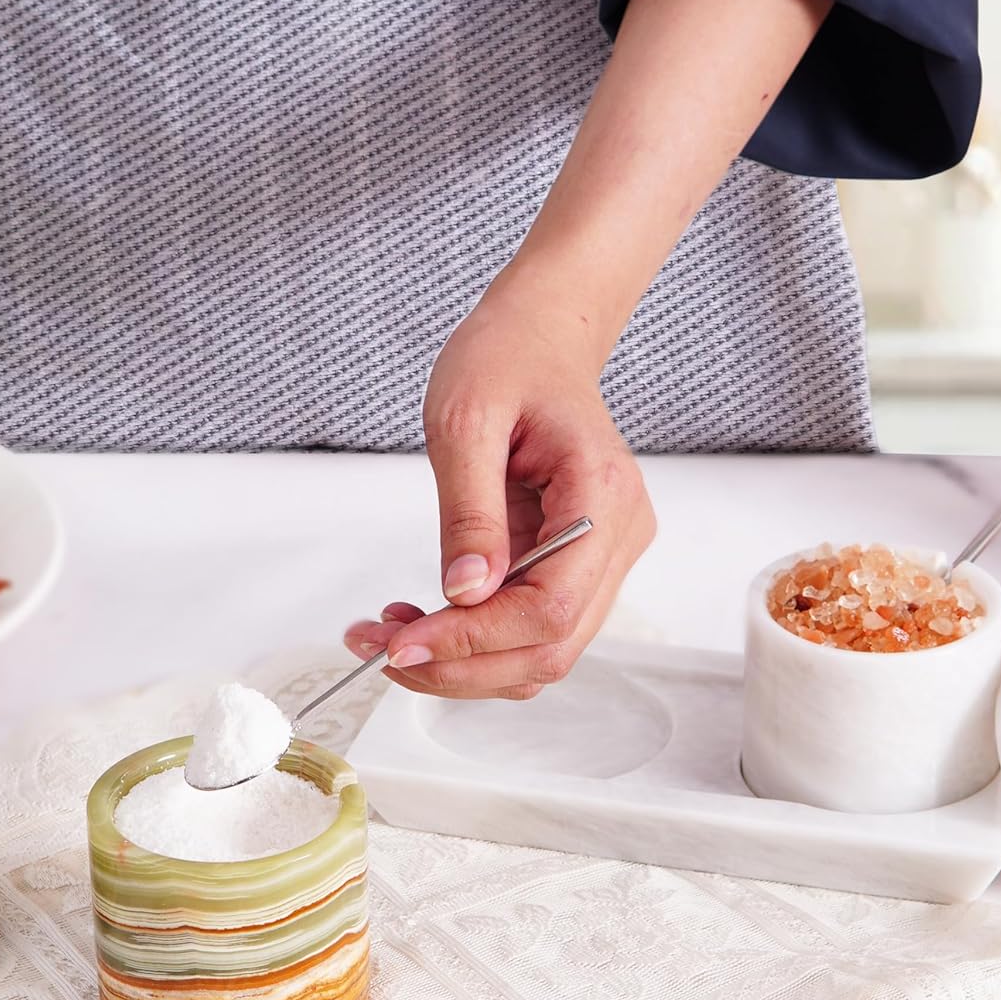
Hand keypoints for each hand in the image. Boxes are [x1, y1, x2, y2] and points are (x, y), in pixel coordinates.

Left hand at [342, 295, 655, 697]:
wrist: (539, 335)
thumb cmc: (507, 357)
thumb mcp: (464, 421)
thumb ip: (468, 512)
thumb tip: (464, 594)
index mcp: (602, 495)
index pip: (549, 607)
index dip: (475, 641)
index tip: (401, 644)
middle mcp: (619, 535)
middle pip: (550, 645)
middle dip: (461, 664)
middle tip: (381, 650)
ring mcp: (605, 553)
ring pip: (542, 647)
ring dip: (465, 660)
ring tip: (390, 633)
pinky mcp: (579, 561)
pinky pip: (532, 621)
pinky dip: (477, 637)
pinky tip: (424, 617)